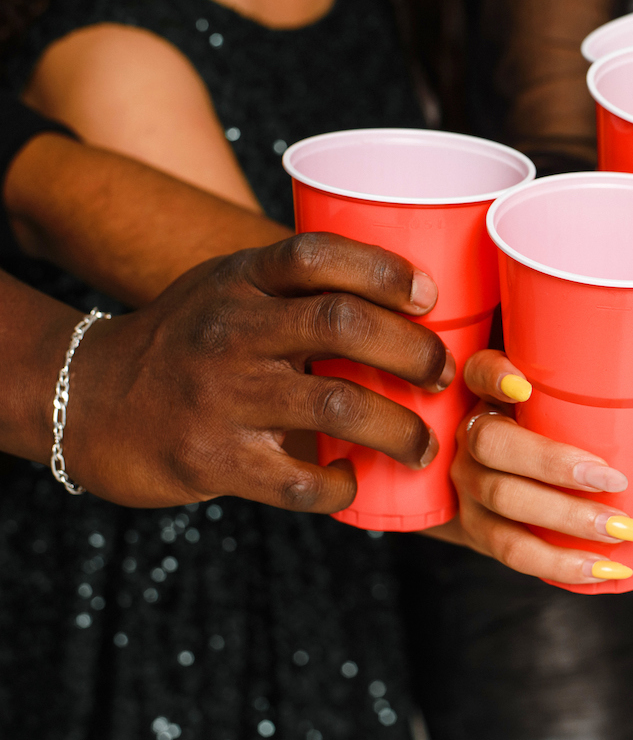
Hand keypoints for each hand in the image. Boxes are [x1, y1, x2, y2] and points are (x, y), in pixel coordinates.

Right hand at [62, 233, 454, 510]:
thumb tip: (403, 295)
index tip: (429, 296)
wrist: (82, 399)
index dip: (383, 269)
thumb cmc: (183, 341)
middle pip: (344, 325)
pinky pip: (300, 479)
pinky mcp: (211, 458)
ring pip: (339, 406)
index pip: (317, 254)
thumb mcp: (226, 288)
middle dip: (414, 352)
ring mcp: (221, 396)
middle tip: (443, 375)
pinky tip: (354, 481)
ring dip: (400, 429)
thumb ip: (294, 286)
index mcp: (240, 280)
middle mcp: (232, 330)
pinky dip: (342, 485)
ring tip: (424, 444)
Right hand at [422, 350, 632, 585]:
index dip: (496, 377)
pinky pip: (512, 551)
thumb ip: (625, 387)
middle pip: (494, 446)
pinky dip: (560, 564)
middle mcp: (468, 436)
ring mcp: (467, 486)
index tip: (526, 386)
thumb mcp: (569, 401)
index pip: (479, 371)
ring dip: (567, 522)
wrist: (499, 480)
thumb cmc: (557, 428)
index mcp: (489, 393)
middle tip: (614, 481)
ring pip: (504, 503)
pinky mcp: (476, 530)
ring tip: (622, 533)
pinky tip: (603, 569)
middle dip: (554, 465)